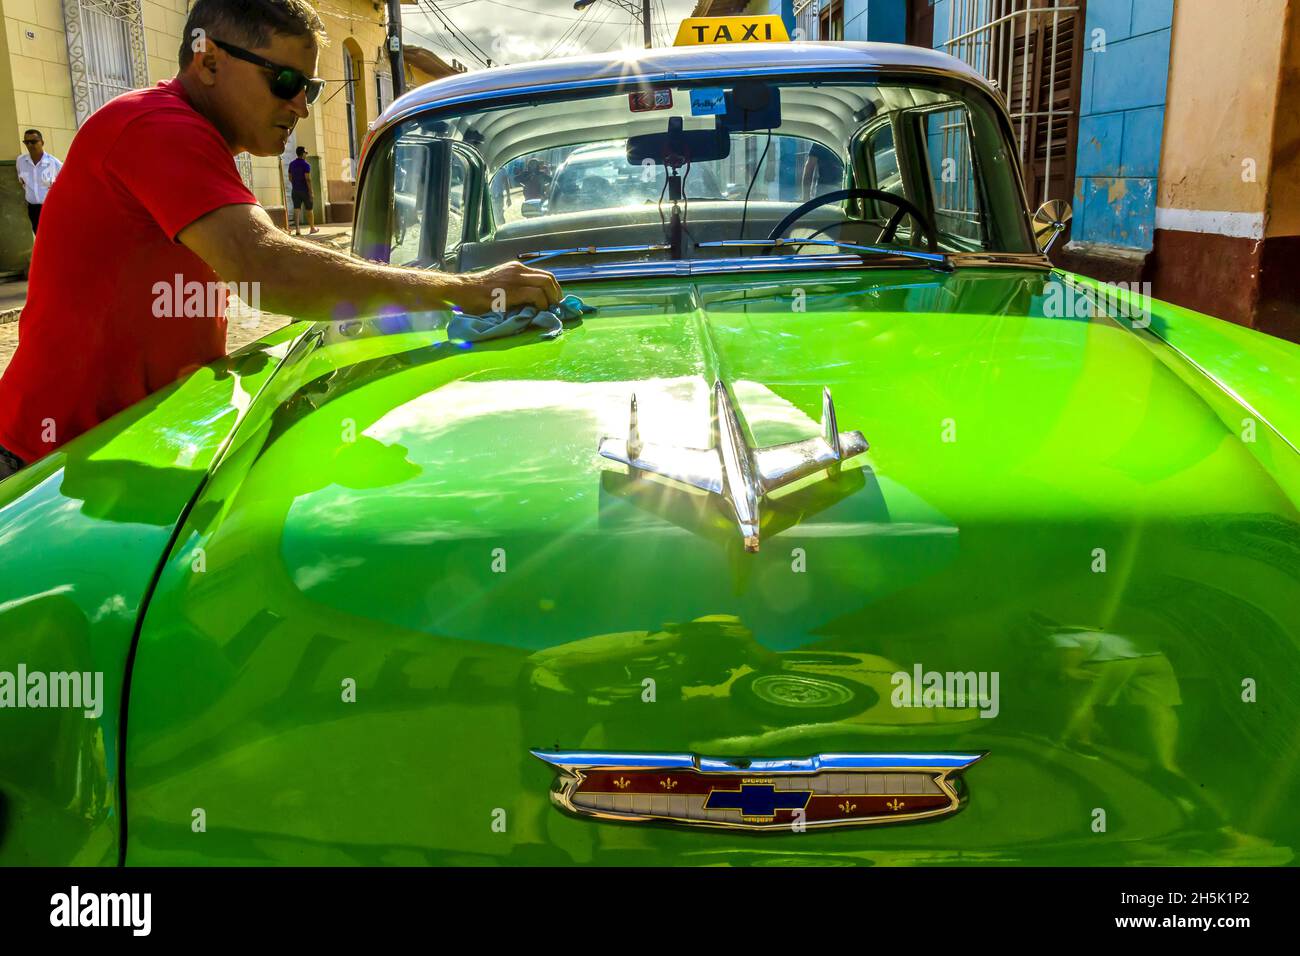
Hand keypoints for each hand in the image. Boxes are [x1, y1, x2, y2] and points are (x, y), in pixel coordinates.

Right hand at [444, 261, 562, 313]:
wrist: (461, 290)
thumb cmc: (477, 293)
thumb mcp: (500, 284)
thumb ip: (515, 288)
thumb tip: (531, 301)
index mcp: (516, 268)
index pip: (543, 275)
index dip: (552, 288)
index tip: (553, 301)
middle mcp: (518, 270)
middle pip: (548, 278)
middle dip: (556, 294)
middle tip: (554, 307)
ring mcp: (515, 278)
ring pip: (546, 284)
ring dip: (551, 299)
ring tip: (548, 310)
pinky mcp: (512, 290)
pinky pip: (536, 294)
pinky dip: (542, 304)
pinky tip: (538, 311)